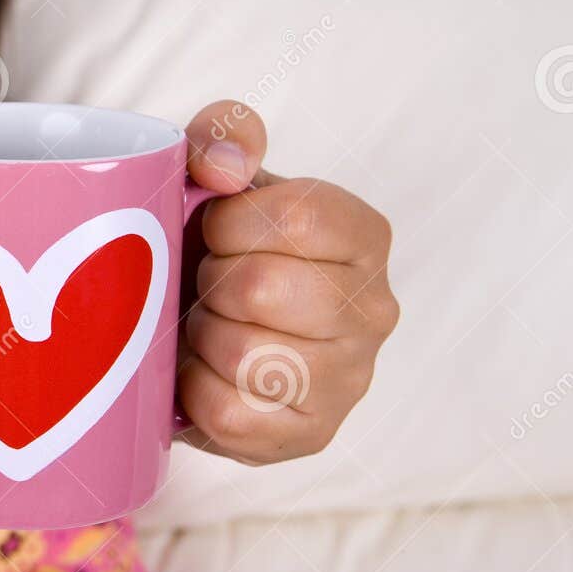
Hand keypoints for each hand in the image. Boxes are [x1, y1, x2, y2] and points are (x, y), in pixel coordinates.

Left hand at [175, 100, 400, 464]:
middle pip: (261, 287)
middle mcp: (375, 309)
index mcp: (364, 235)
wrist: (198, 329)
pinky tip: (205, 373)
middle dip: (211, 282)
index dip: (231, 222)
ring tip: (208, 326)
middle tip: (208, 284)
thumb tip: (222, 164)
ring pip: (246, 354)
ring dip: (203, 336)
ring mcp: (350, 380)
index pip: (295, 216)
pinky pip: (230, 413)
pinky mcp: (311, 435)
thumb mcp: (220, 175)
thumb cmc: (217, 247)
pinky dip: (197, 391)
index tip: (216, 230)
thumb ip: (224, 137)